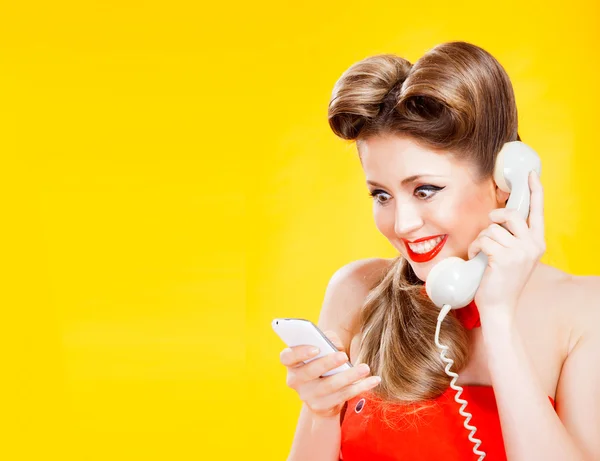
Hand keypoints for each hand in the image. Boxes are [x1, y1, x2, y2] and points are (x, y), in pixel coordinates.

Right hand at [279, 330, 380, 418]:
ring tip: (365, 368)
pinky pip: (343, 396)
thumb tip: (334, 343)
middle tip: (344, 355)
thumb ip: (327, 340)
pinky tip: (373, 380)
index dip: (300, 352)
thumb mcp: (323, 349)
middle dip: (327, 363)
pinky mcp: (321, 407)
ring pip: (329, 385)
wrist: (323, 396)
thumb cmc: (323, 364)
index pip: (287, 357)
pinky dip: (360, 387)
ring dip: (349, 375)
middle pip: (309, 372)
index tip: (317, 348)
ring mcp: (307, 396)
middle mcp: (295, 380)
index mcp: (291, 363)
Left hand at [467, 171, 545, 316]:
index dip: (534, 191)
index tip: (530, 175)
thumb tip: (501, 216)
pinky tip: (478, 259)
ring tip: (482, 253)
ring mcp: (519, 252)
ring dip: (481, 239)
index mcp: (537, 243)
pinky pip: (483, 241)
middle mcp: (532, 245)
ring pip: (492, 229)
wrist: (499, 307)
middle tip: (489, 227)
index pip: (537, 211)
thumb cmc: (502, 280)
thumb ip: (513, 237)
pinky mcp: (503, 258)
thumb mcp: (515, 256)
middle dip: (495, 216)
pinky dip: (475, 248)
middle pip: (510, 214)